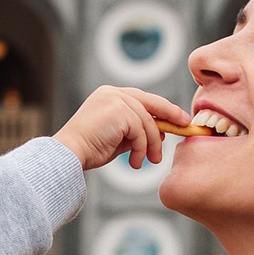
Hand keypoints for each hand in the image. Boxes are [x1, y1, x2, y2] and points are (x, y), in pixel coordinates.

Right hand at [53, 85, 197, 171]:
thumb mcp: (117, 138)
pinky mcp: (119, 111)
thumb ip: (136, 132)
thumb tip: (160, 133)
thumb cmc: (88, 149)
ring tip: (150, 161)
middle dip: (170, 115)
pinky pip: (141, 131)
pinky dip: (142, 149)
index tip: (178, 119)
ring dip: (152, 145)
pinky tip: (135, 162)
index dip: (163, 109)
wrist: (69, 154)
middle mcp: (113, 93)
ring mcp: (115, 100)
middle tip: (184, 127)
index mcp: (110, 95)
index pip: (143, 99)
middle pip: (150, 103)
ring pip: (147, 122)